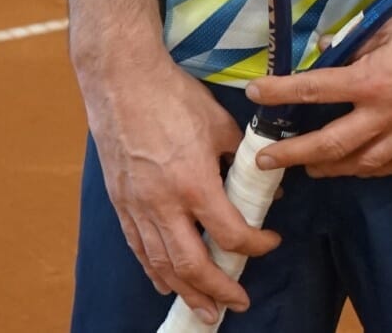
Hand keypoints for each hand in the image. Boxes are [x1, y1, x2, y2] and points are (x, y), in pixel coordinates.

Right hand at [78, 49, 280, 322]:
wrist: (122, 81)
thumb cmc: (174, 97)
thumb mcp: (221, 123)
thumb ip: (242, 156)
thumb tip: (263, 178)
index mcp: (194, 184)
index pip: (230, 234)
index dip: (255, 245)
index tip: (270, 241)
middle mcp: (163, 204)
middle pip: (192, 265)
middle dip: (218, 291)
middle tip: (238, 303)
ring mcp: (137, 207)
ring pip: (161, 266)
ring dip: (186, 292)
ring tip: (205, 311)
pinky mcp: (121, 203)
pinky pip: (139, 249)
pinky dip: (154, 272)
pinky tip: (166, 285)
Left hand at [247, 0, 391, 178]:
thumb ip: (359, 43)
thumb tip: (330, 53)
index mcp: (373, 79)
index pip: (313, 89)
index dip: (279, 92)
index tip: (254, 94)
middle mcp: (386, 113)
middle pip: (328, 144)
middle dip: (292, 155)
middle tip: (265, 160)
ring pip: (361, 163)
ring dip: (330, 168)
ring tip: (311, 169)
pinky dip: (372, 169)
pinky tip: (361, 167)